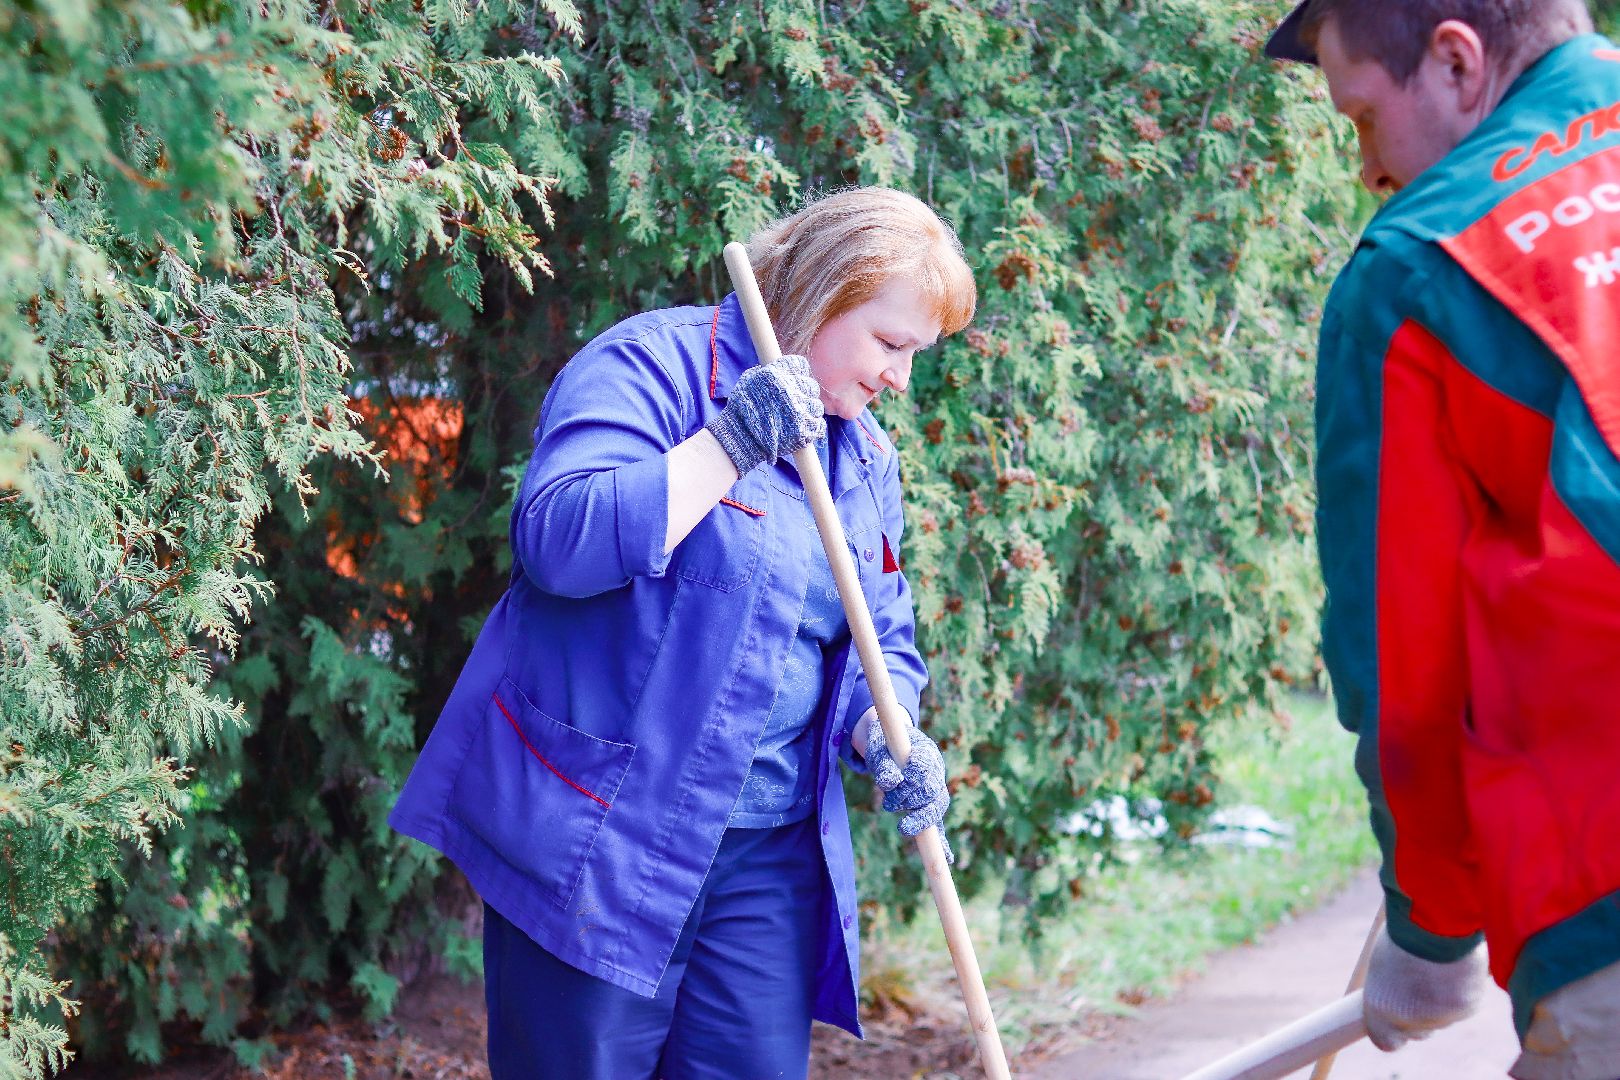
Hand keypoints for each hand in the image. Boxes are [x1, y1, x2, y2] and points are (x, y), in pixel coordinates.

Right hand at [704, 354, 824, 474]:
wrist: (740, 439)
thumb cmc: (740, 409)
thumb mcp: (748, 380)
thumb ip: (765, 371)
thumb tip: (775, 366)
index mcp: (777, 375)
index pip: (800, 365)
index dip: (797, 372)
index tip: (794, 379)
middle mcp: (791, 391)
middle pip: (811, 386)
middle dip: (804, 392)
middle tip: (795, 401)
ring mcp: (800, 412)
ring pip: (816, 406)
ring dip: (809, 411)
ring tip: (797, 417)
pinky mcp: (805, 432)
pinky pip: (818, 426)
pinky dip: (812, 428)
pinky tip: (801, 428)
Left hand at [862, 716, 953, 863]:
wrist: (890, 747)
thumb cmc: (884, 747)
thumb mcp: (879, 750)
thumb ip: (884, 765)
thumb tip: (890, 783)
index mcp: (926, 753)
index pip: (925, 767)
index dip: (912, 777)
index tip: (894, 783)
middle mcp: (936, 772)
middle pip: (932, 791)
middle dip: (910, 801)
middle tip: (889, 805)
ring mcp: (935, 791)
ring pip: (936, 809)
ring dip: (919, 819)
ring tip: (903, 827)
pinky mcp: (929, 807)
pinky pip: (938, 826)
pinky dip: (941, 841)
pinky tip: (947, 858)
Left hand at [1363, 929, 1487, 1050]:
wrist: (1435, 921)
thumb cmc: (1402, 934)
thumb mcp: (1384, 961)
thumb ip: (1390, 987)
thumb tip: (1393, 992)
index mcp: (1380, 1009)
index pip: (1386, 1042)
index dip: (1392, 1029)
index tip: (1394, 1014)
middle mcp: (1410, 1021)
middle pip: (1418, 1031)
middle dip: (1419, 1013)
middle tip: (1419, 984)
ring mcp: (1441, 1017)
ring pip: (1442, 1017)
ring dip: (1440, 999)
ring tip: (1436, 965)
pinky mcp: (1467, 1007)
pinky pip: (1462, 1003)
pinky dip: (1460, 989)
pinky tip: (1455, 965)